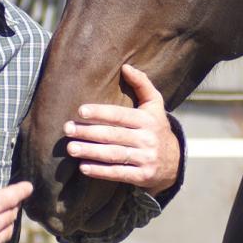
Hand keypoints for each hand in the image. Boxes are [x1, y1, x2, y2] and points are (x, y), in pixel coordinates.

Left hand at [64, 64, 180, 195]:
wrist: (174, 160)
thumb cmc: (157, 127)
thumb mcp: (155, 104)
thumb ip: (142, 84)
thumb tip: (125, 67)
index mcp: (148, 119)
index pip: (121, 115)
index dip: (101, 113)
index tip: (81, 111)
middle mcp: (147, 138)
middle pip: (114, 135)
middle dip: (89, 132)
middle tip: (68, 129)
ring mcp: (145, 158)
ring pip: (114, 154)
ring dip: (91, 151)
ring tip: (71, 148)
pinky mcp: (142, 175)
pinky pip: (119, 173)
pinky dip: (101, 171)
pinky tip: (84, 167)